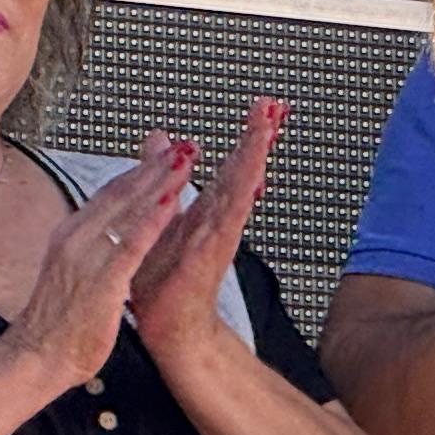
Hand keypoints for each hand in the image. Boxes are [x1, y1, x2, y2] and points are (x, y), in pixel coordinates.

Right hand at [12, 140, 193, 386]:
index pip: (110, 193)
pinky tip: (172, 203)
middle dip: (155, 167)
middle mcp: (76, 237)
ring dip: (158, 183)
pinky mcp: (100, 281)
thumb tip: (105, 225)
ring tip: (184, 161)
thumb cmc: (58, 320)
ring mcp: (86, 257)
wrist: (35, 357)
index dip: (140, 170)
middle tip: (183, 146)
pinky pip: (130, 245)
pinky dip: (152, 221)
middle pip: (121, 193)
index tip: (165, 152)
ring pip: (128, 211)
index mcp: (71, 234)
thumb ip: (90, 244)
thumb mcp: (72, 269)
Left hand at [130, 101, 284, 355]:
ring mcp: (216, 238)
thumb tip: (161, 138)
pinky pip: (225, 225)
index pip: (233, 163)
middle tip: (273, 107)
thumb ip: (163, 174)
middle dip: (258, 137)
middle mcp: (218, 220)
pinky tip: (248, 183)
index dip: (249, 134)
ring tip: (265, 132)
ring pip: (239, 191)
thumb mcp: (162, 214)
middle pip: (243, 170)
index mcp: (209, 209)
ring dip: (252, 161)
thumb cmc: (165, 279)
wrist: (169, 327)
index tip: (265, 106)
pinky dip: (236, 203)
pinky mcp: (208, 257)